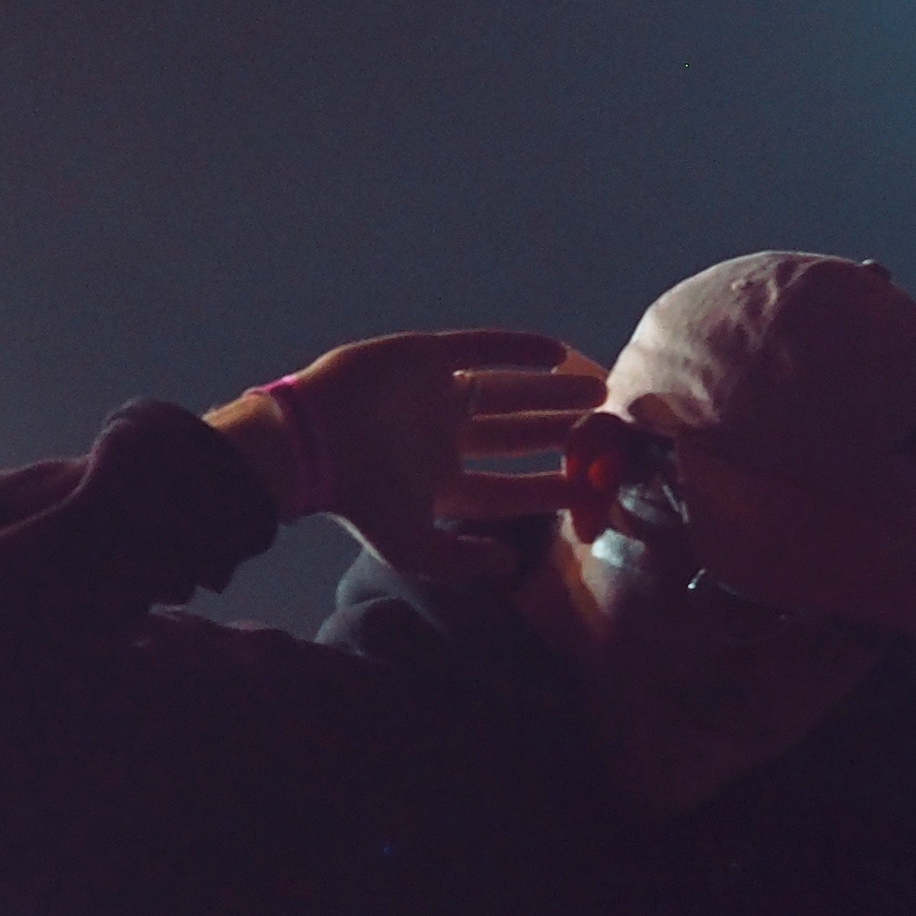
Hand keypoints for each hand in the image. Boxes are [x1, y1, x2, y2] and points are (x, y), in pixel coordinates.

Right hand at [206, 330, 607, 584]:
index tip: (590, 488)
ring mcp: (434, 396)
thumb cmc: (361, 499)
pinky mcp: (425, 358)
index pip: (506, 487)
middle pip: (514, 435)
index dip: (548, 488)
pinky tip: (556, 351)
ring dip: (549, 389)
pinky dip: (517, 349)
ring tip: (596, 389)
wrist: (311, 443)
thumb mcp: (414, 547)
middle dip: (558, 432)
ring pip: (506, 391)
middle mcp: (441, 438)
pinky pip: (481, 349)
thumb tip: (511, 566)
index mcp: (439, 483)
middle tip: (604, 429)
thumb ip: (461, 561)